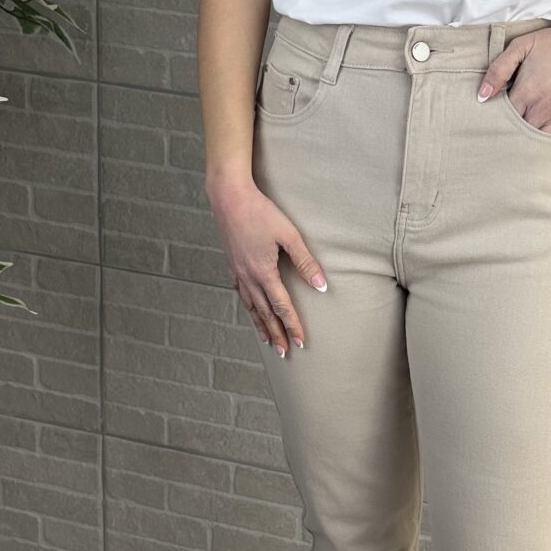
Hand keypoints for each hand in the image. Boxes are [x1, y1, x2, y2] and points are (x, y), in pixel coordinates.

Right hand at [207, 175, 326, 355]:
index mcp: (264, 273)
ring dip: (260, 325)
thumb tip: (321, 286)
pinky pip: (241, 293)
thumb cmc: (261, 212)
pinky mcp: (232, 264)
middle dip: (276, 333)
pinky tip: (251, 309)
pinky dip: (248, 307)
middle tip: (284, 352)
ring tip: (267, 340)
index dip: (293, 326)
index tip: (301, 342)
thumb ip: (305, 262)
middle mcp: (249, 277)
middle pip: (266, 313)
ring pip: (251, 306)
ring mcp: (238, 272)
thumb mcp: (289, 235)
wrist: (229, 198)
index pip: (282, 307)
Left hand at [477, 21, 550, 134]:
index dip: (495, 115)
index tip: (493, 109)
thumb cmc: (550, 44)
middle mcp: (543, 108)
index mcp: (528, 92)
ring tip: (521, 119)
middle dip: (508, 126)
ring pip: (534, 137)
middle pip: (517, 131)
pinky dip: (542, 134)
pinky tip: (537, 123)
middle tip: (503, 117)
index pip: (503, 117)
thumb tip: (482, 97)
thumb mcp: (520, 47)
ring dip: (525, 132)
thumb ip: (498, 70)